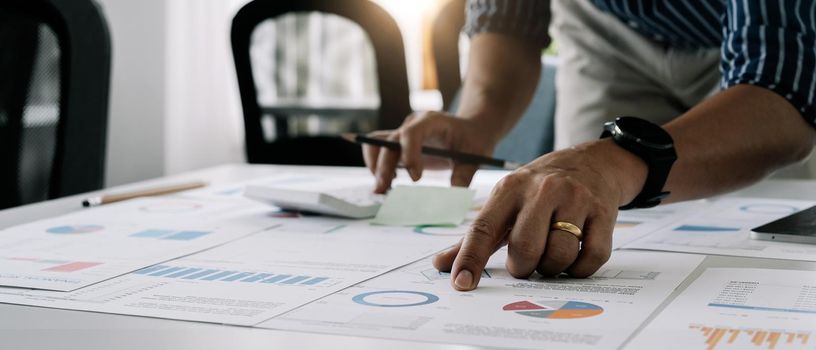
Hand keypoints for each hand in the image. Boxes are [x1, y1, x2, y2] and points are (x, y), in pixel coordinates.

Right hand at [363, 111, 500, 192]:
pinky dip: (378, 167)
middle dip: (383, 166)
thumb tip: (453, 198)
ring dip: (375, 166)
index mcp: (432, 121)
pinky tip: (389, 184)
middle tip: (383, 191)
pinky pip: (379, 151)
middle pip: (388, 141)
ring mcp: (403, 133)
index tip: (415, 178)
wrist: (471, 129)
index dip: (409, 154)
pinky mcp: (399, 144)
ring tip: (382, 189)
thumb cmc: (474, 140)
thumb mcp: (475, 157)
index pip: (412, 133)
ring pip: (376, 143)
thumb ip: (464, 176)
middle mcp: (413, 124)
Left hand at [432, 140, 647, 289]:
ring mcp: (576, 200)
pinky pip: (591, 257)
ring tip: (551, 256)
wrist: (593, 162)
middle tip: (525, 264)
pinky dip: (580, 268)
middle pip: (525, 248)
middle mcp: (542, 190)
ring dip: (552, 268)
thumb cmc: (541, 189)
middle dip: (523, 267)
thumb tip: (440, 265)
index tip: (462, 283)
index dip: (471, 259)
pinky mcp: (604, 213)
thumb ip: (477, 236)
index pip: (484, 228)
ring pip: (559, 255)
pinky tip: (575, 256)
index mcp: (510, 188)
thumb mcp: (506, 201)